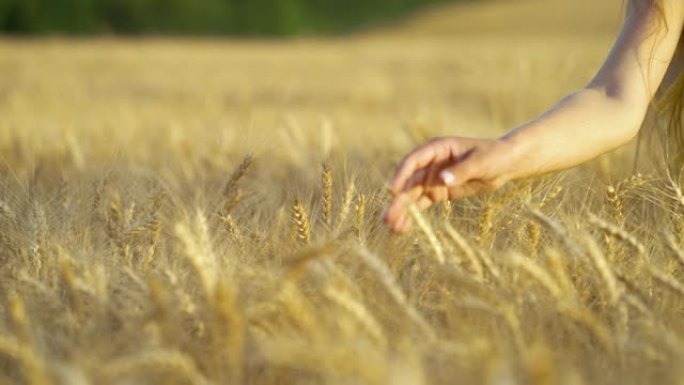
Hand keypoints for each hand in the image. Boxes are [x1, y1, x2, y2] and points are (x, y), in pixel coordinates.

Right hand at [383, 137, 515, 233]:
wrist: (505, 163)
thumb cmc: (494, 156)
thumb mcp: (481, 162)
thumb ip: (462, 170)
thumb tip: (443, 179)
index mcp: (437, 149)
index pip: (413, 161)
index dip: (402, 175)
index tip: (393, 191)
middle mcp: (430, 163)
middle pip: (408, 182)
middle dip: (397, 201)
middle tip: (386, 218)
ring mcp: (432, 178)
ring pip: (412, 196)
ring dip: (402, 211)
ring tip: (392, 228)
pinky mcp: (438, 191)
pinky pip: (421, 204)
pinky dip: (413, 215)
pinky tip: (403, 229)